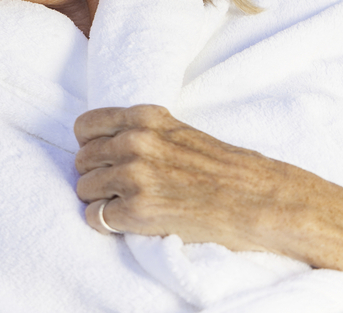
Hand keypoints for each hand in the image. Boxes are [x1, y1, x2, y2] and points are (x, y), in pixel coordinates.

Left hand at [74, 105, 342, 278]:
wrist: (261, 201)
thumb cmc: (225, 170)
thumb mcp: (179, 132)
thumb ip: (143, 132)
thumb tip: (104, 143)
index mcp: (144, 118)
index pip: (85, 126)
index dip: (90, 145)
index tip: (102, 158)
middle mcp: (134, 142)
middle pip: (82, 160)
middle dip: (95, 175)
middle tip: (117, 188)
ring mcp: (134, 176)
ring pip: (84, 188)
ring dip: (99, 200)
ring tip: (125, 205)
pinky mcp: (137, 210)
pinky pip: (95, 217)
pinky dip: (106, 223)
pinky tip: (126, 222)